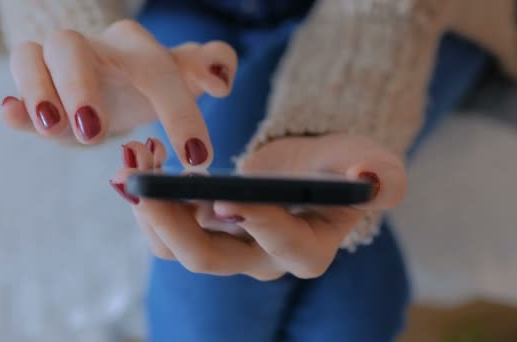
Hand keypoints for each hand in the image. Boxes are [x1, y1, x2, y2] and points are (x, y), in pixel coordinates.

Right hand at [1, 20, 236, 166]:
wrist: (115, 80)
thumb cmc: (152, 81)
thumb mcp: (185, 74)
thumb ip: (212, 65)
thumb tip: (221, 81)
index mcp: (138, 49)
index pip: (159, 73)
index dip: (181, 115)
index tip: (198, 158)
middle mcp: (92, 49)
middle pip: (71, 47)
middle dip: (79, 86)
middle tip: (94, 131)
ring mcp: (56, 65)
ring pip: (30, 57)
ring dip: (38, 91)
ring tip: (54, 127)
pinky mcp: (35, 89)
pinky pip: (15, 88)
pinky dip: (14, 104)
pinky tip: (11, 114)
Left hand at [110, 135, 405, 279]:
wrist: (308, 166)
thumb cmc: (342, 166)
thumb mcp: (371, 162)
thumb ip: (382, 173)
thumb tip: (370, 179)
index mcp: (307, 249)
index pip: (282, 245)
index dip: (256, 224)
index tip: (225, 197)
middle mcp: (262, 260)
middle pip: (209, 260)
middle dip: (173, 224)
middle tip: (147, 183)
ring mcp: (228, 248)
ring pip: (176, 249)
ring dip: (149, 210)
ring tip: (134, 161)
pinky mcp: (204, 231)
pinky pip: (166, 229)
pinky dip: (147, 202)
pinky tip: (135, 166)